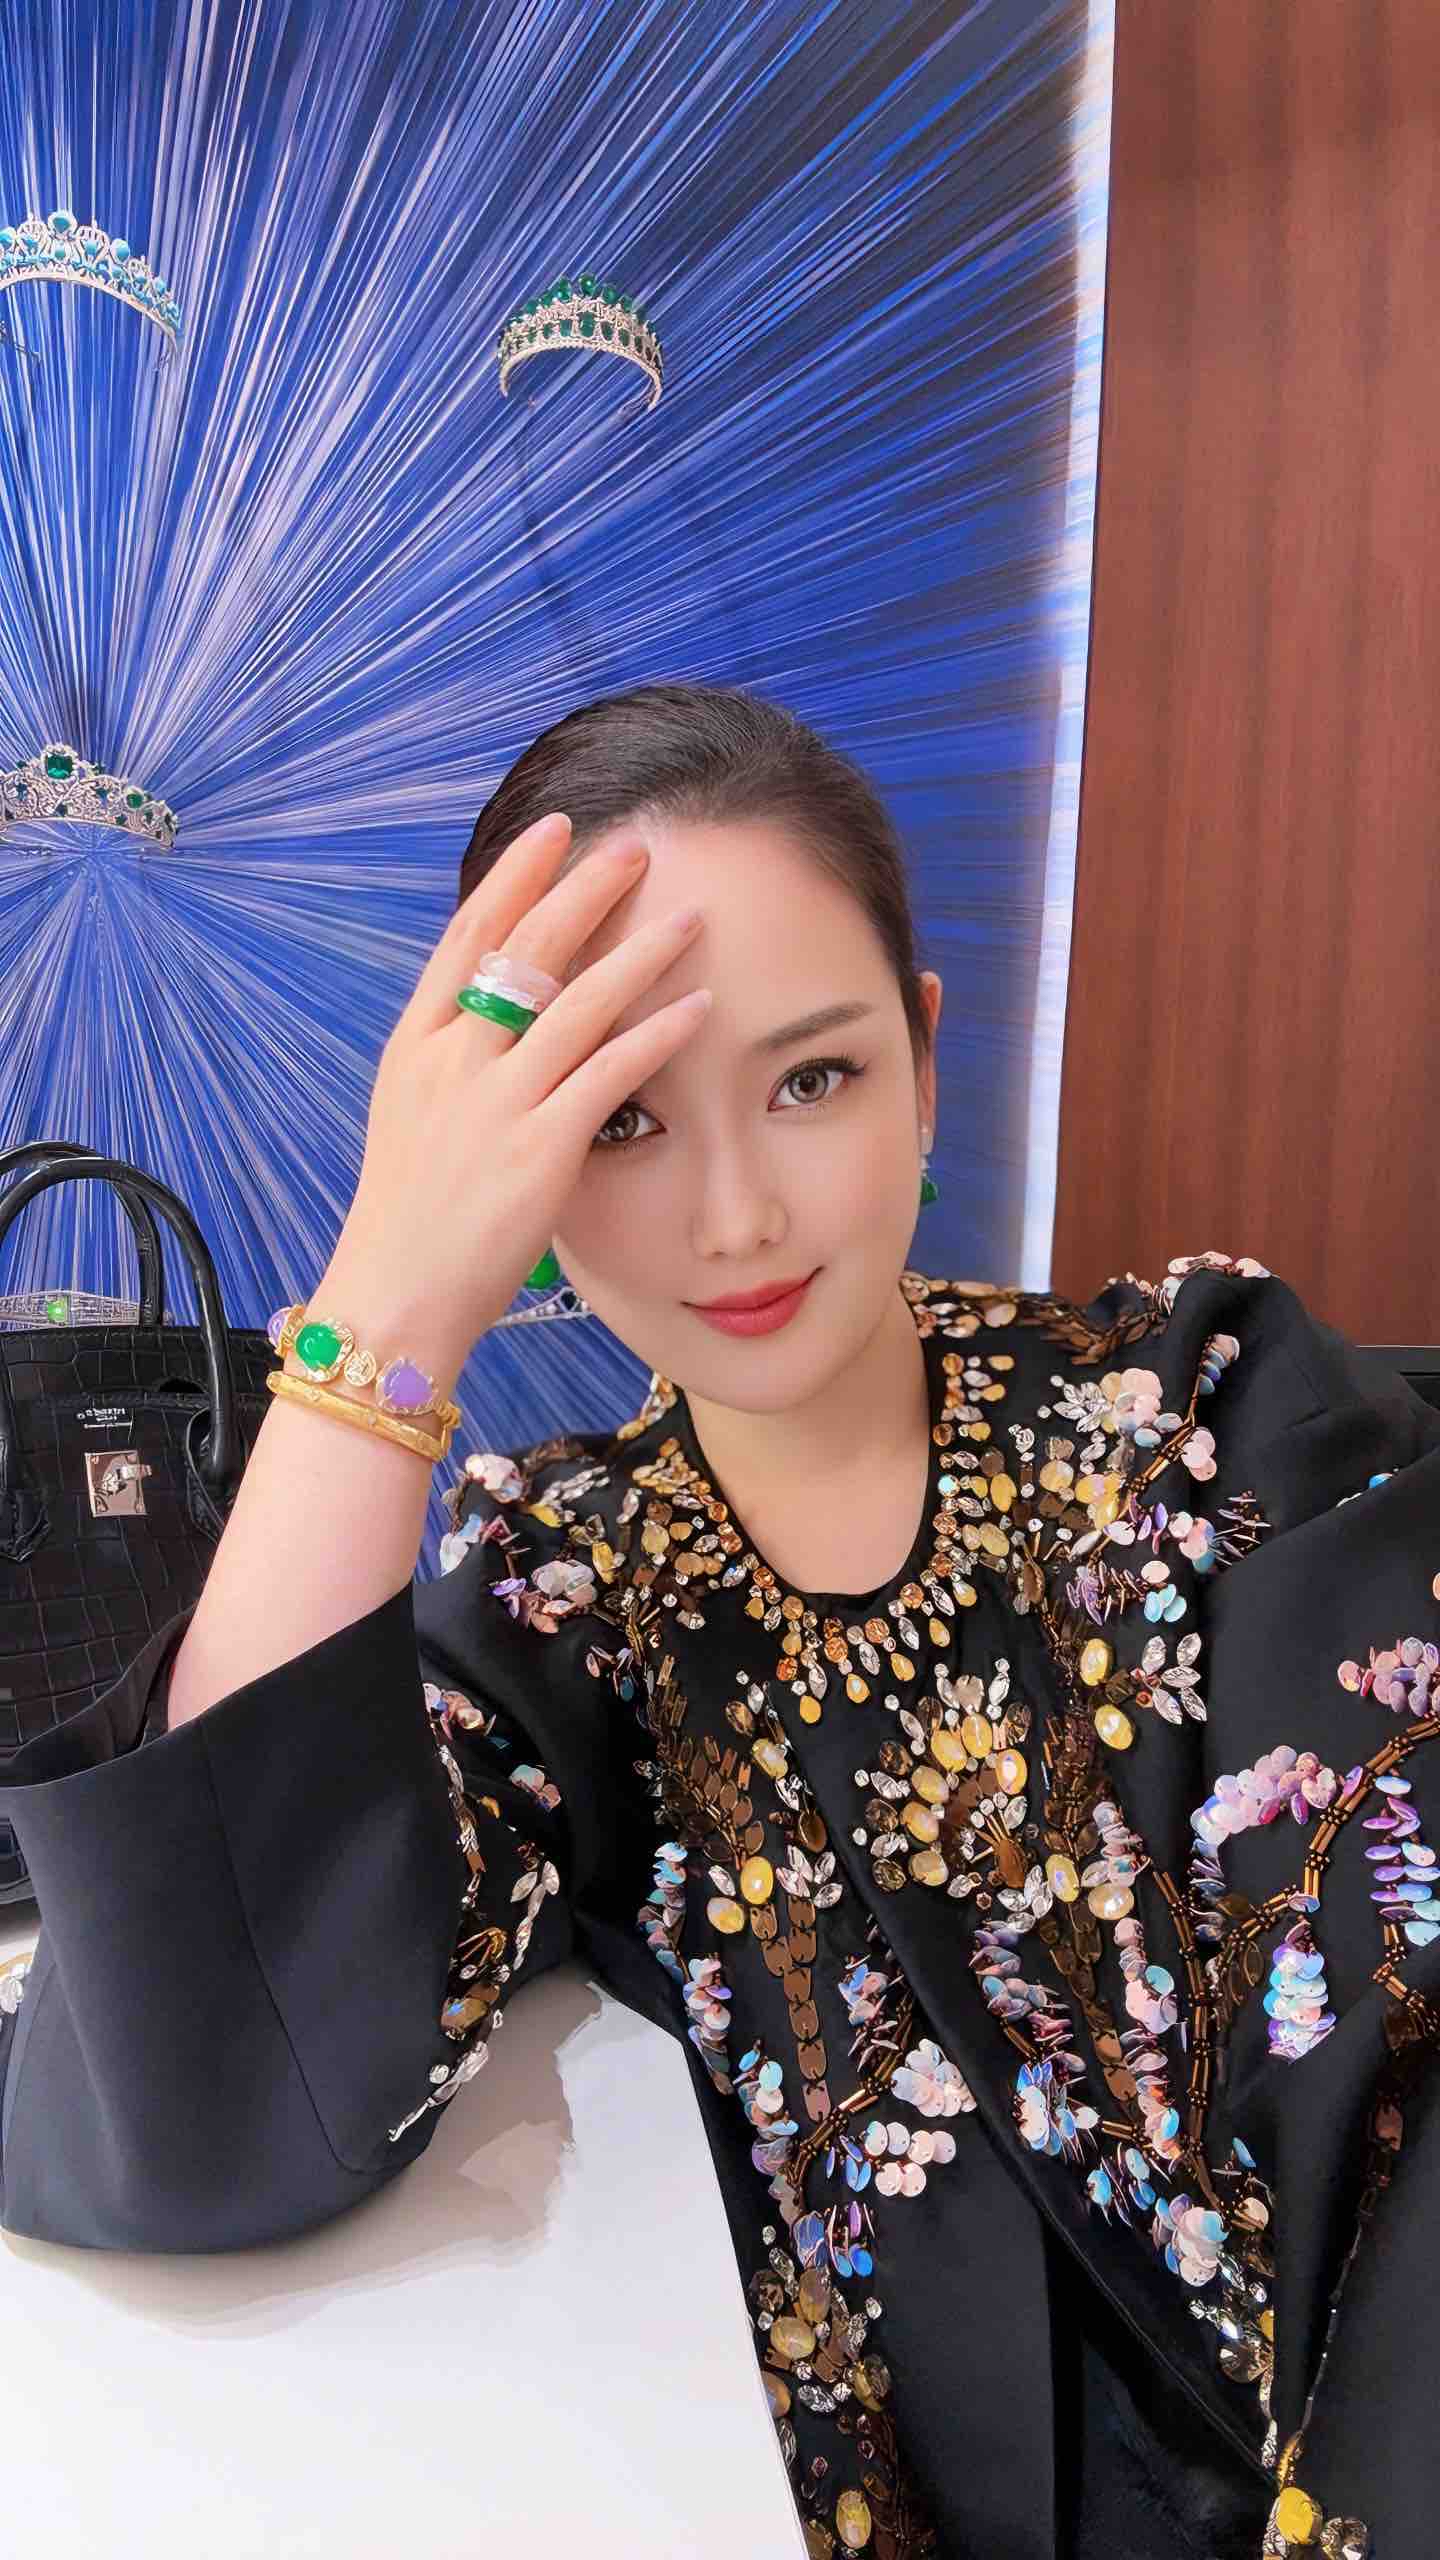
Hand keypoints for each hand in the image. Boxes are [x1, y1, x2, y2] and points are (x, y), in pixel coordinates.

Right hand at [320, 813, 707, 1379]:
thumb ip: (460, 1060)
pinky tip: (700, 1010)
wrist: (396, 1298)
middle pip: (526, 951)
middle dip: (585, 890)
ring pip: (576, 1004)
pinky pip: (610, 1077)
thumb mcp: (418, 1117)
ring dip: (641, 953)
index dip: (516, 876)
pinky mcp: (538, 1153)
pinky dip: (658, 1038)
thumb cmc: (414, 1217)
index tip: (556, 829)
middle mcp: (452, 1062)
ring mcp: (494, 1105)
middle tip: (637, 846)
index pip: (468, 936)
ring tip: (690, 915)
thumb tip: (507, 1009)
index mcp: (417, 1046)